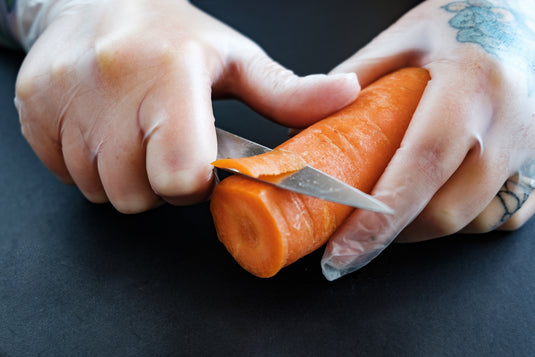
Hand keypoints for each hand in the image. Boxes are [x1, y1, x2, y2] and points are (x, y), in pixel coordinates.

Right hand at [14, 0, 358, 212]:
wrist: (95, 0)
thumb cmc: (172, 33)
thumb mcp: (235, 58)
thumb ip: (288, 91)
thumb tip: (346, 96)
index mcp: (168, 76)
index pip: (181, 174)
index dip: (192, 181)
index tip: (197, 161)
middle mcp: (109, 87)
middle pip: (136, 194)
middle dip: (157, 182)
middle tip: (164, 142)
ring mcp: (62, 101)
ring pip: (100, 190)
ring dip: (124, 174)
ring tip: (134, 131)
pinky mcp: (32, 111)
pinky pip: (66, 174)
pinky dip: (89, 163)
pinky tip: (102, 128)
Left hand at [322, 0, 534, 279]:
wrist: (520, 16)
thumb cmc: (459, 21)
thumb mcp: (401, 39)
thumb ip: (354, 81)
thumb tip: (309, 126)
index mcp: (470, 85)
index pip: (419, 167)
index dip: (378, 219)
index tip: (342, 253)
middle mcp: (507, 122)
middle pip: (446, 211)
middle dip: (393, 234)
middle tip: (353, 235)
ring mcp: (529, 147)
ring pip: (473, 222)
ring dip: (424, 227)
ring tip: (389, 211)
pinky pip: (501, 216)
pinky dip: (460, 220)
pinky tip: (434, 200)